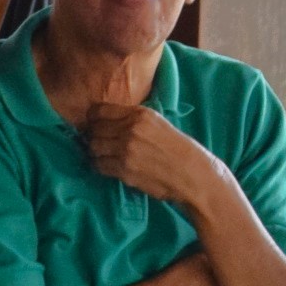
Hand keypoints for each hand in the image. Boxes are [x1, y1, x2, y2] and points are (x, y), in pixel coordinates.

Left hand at [82, 102, 219, 210]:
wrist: (193, 175)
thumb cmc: (178, 150)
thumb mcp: (158, 124)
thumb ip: (133, 120)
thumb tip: (105, 121)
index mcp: (140, 114)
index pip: (99, 110)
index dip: (92, 119)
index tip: (94, 126)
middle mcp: (131, 129)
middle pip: (94, 130)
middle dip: (93, 137)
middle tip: (99, 144)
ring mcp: (126, 150)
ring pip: (93, 148)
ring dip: (96, 153)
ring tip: (104, 156)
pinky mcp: (124, 169)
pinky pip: (99, 165)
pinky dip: (100, 166)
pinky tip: (109, 167)